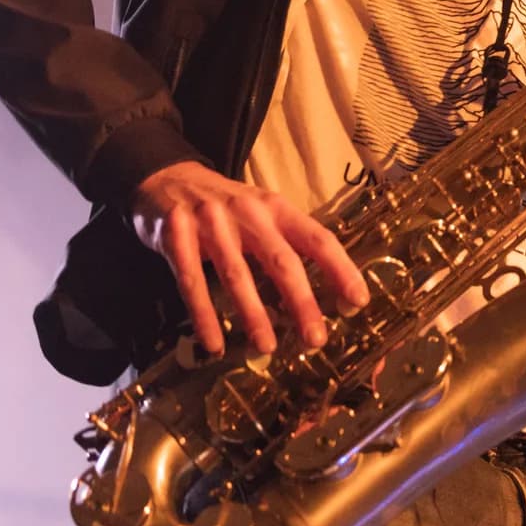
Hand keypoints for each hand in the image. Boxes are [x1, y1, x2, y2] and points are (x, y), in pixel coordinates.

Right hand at [130, 161, 370, 356]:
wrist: (166, 178)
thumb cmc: (226, 208)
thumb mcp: (261, 215)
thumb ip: (286, 245)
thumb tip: (321, 295)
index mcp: (276, 208)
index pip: (317, 238)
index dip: (341, 269)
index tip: (358, 301)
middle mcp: (248, 212)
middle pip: (281, 260)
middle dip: (301, 302)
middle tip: (315, 339)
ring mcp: (210, 222)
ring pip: (237, 274)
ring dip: (253, 314)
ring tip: (266, 346)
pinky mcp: (176, 235)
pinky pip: (191, 281)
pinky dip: (204, 315)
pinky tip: (214, 343)